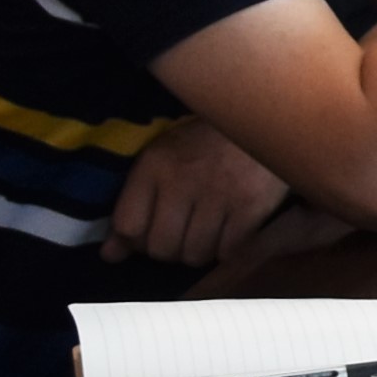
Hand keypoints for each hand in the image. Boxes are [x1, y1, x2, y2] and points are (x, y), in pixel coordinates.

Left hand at [108, 116, 298, 267]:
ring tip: (207, 232)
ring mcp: (219, 194)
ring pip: (195, 255)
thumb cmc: (208, 142)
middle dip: (170, 250)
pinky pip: (228, 252)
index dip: (135, 241)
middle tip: (182, 234)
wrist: (265, 120)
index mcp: (155, 164)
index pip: (128, 225)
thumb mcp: (163, 161)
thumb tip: (111, 256)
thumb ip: (134, 207)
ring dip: (199, 251)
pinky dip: (227, 249)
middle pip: (161, 248)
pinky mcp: (251, 206)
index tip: (149, 233)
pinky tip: (231, 230)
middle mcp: (183, 180)